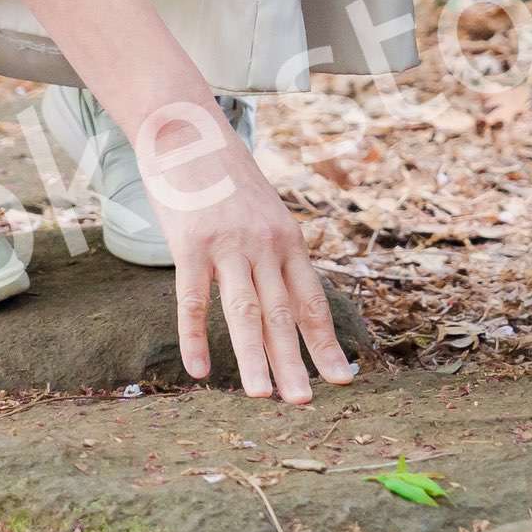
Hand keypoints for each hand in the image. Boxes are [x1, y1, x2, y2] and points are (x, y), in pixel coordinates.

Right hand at [144, 107, 357, 403]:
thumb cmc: (222, 176)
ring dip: (255, 358)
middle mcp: (267, 244)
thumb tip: (280, 293)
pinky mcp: (191, 243)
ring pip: (246, 311)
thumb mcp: (261, 212)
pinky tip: (199, 370)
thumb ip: (270, 252)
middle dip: (297, 362)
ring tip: (262, 397)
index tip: (345, 378)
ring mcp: (229, 243)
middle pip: (284, 313)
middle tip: (307, 403)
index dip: (327, 342)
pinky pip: (194, 299)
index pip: (313, 301)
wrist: (186, 129)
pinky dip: (196, 336)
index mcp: (289, 240)